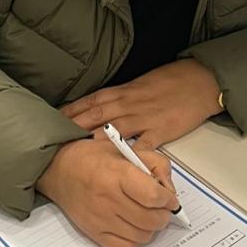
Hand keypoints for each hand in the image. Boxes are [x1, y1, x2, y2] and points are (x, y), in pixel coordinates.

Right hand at [36, 136, 178, 246]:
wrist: (59, 170)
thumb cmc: (94, 158)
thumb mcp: (126, 149)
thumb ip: (155, 164)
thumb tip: (169, 190)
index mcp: (117, 173)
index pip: (153, 196)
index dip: (168, 199)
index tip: (169, 197)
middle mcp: (108, 199)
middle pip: (151, 220)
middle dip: (163, 215)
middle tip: (160, 207)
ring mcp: (101, 219)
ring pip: (142, 236)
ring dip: (151, 228)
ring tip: (146, 214)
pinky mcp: (94, 234)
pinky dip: (134, 240)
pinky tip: (132, 225)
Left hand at [60, 58, 222, 148]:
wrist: (197, 81)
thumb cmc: (168, 82)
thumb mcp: (137, 85)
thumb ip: (117, 98)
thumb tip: (94, 109)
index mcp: (120, 92)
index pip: (87, 102)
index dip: (68, 112)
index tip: (49, 122)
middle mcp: (127, 104)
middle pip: (93, 116)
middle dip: (71, 128)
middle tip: (52, 141)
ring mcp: (143, 118)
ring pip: (112, 130)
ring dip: (92, 141)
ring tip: (74, 154)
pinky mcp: (160, 130)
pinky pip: (143, 146)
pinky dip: (131, 156)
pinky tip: (119, 166)